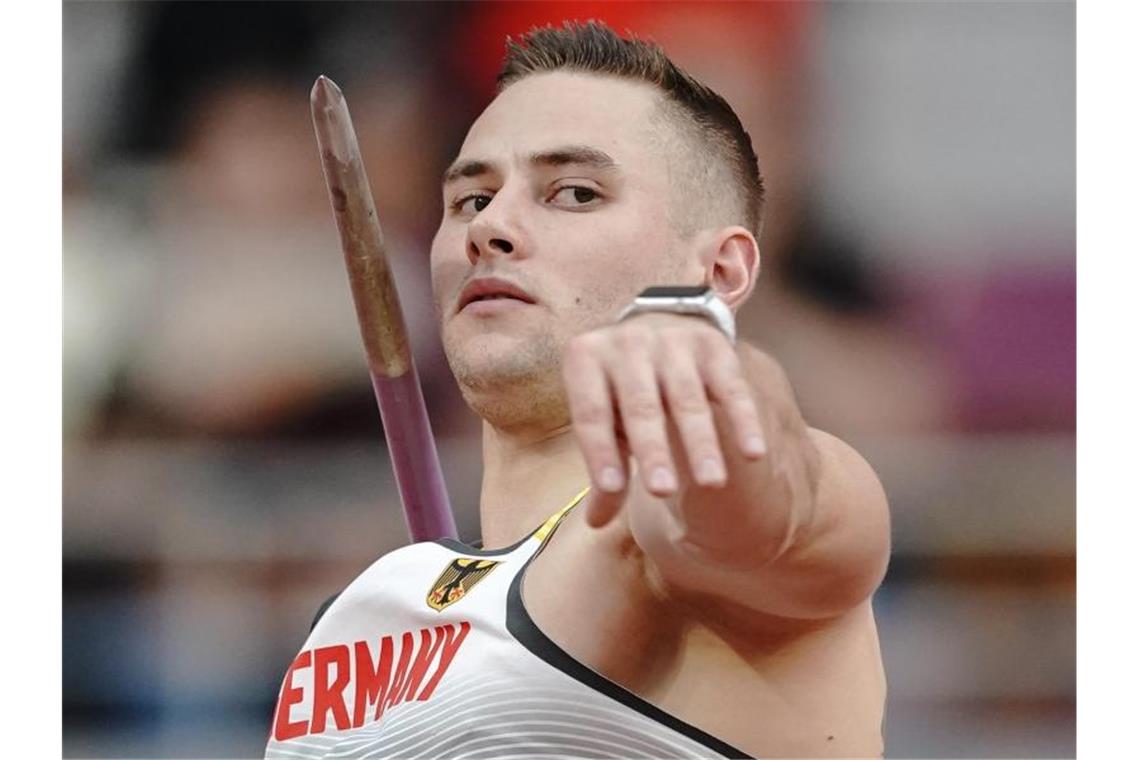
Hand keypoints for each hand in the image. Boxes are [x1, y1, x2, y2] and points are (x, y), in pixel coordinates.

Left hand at [561, 312, 767, 526]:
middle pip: (641, 406)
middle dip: (653, 450)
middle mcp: (627, 343)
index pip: (591, 413)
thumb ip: (605, 467)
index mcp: (586, 359)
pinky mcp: (713, 344)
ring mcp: (672, 341)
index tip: (611, 489)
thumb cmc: (621, 389)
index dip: (600, 452)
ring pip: (687, 399)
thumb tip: (595, 522)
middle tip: (661, 492)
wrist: (657, 325)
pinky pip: (731, 386)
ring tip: (711, 483)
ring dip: (700, 442)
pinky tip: (754, 454)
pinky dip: (743, 420)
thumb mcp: (604, 419)